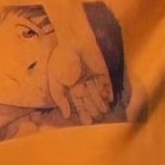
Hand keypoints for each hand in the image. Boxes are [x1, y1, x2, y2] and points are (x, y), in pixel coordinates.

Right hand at [44, 3, 113, 120]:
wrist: (73, 41)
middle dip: (92, 109)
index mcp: (71, 85)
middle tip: (96, 120)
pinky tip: (109, 100)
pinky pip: (106, 84)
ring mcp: (94, 76)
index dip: (82, 111)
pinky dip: (108, 92)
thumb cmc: (62, 59)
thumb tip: (67, 115)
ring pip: (98, 93)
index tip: (86, 123)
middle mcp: (83, 82)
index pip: (78, 101)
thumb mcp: (55, 82)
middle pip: (89, 99)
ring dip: (100, 103)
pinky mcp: (103, 71)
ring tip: (102, 113)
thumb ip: (61, 99)